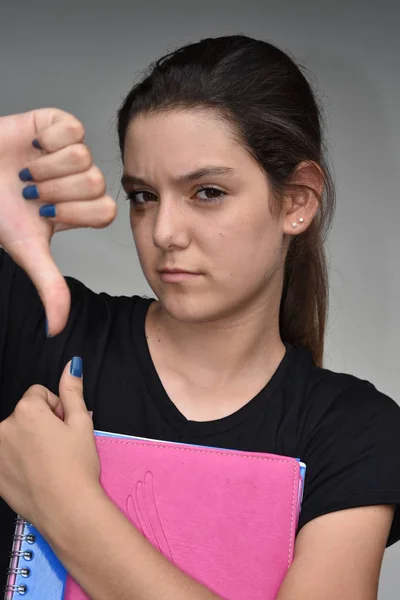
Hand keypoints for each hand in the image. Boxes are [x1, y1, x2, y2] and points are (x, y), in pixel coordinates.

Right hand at [0, 109, 116, 334]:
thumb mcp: (26, 251)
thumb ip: (49, 286)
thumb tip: (57, 327)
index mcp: (80, 209)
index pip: (106, 212)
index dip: (75, 214)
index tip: (44, 213)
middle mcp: (81, 180)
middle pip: (95, 185)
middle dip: (55, 192)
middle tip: (30, 192)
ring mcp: (73, 151)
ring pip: (84, 158)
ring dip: (46, 169)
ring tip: (26, 172)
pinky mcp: (60, 124)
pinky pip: (73, 130)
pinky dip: (47, 141)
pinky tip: (31, 147)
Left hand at [0, 358, 100, 529]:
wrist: (66, 509)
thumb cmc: (77, 466)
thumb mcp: (81, 423)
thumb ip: (72, 391)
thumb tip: (71, 365)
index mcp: (26, 411)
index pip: (39, 394)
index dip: (57, 408)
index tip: (65, 427)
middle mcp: (4, 427)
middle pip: (26, 414)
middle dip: (42, 424)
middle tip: (60, 446)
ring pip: (15, 435)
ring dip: (29, 442)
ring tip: (49, 462)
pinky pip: (7, 456)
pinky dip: (19, 461)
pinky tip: (37, 474)